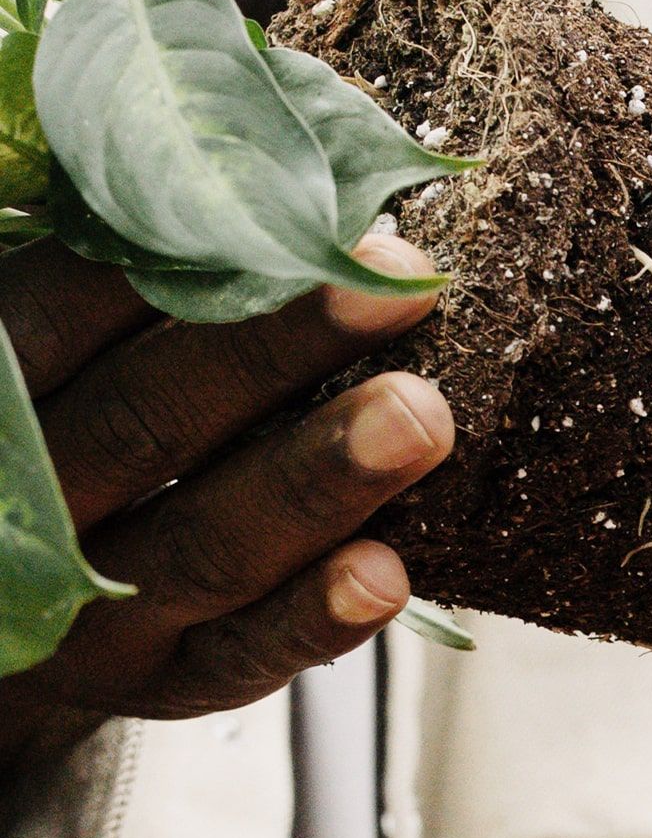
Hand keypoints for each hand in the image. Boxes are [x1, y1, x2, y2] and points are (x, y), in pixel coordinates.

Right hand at [0, 235, 451, 767]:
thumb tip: (259, 155)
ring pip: (203, 545)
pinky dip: (312, 621)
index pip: (55, 320)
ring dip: (318, 480)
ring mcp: (83, 611)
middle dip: (276, 352)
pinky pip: (238, 658)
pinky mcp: (158, 683)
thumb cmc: (64, 417)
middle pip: (144, 424)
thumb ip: (119, 267)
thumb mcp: (57, 348)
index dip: (170, 262)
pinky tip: (388, 575)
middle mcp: (20, 506)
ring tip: (424, 414)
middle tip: (401, 283)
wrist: (5, 605)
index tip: (293, 202)